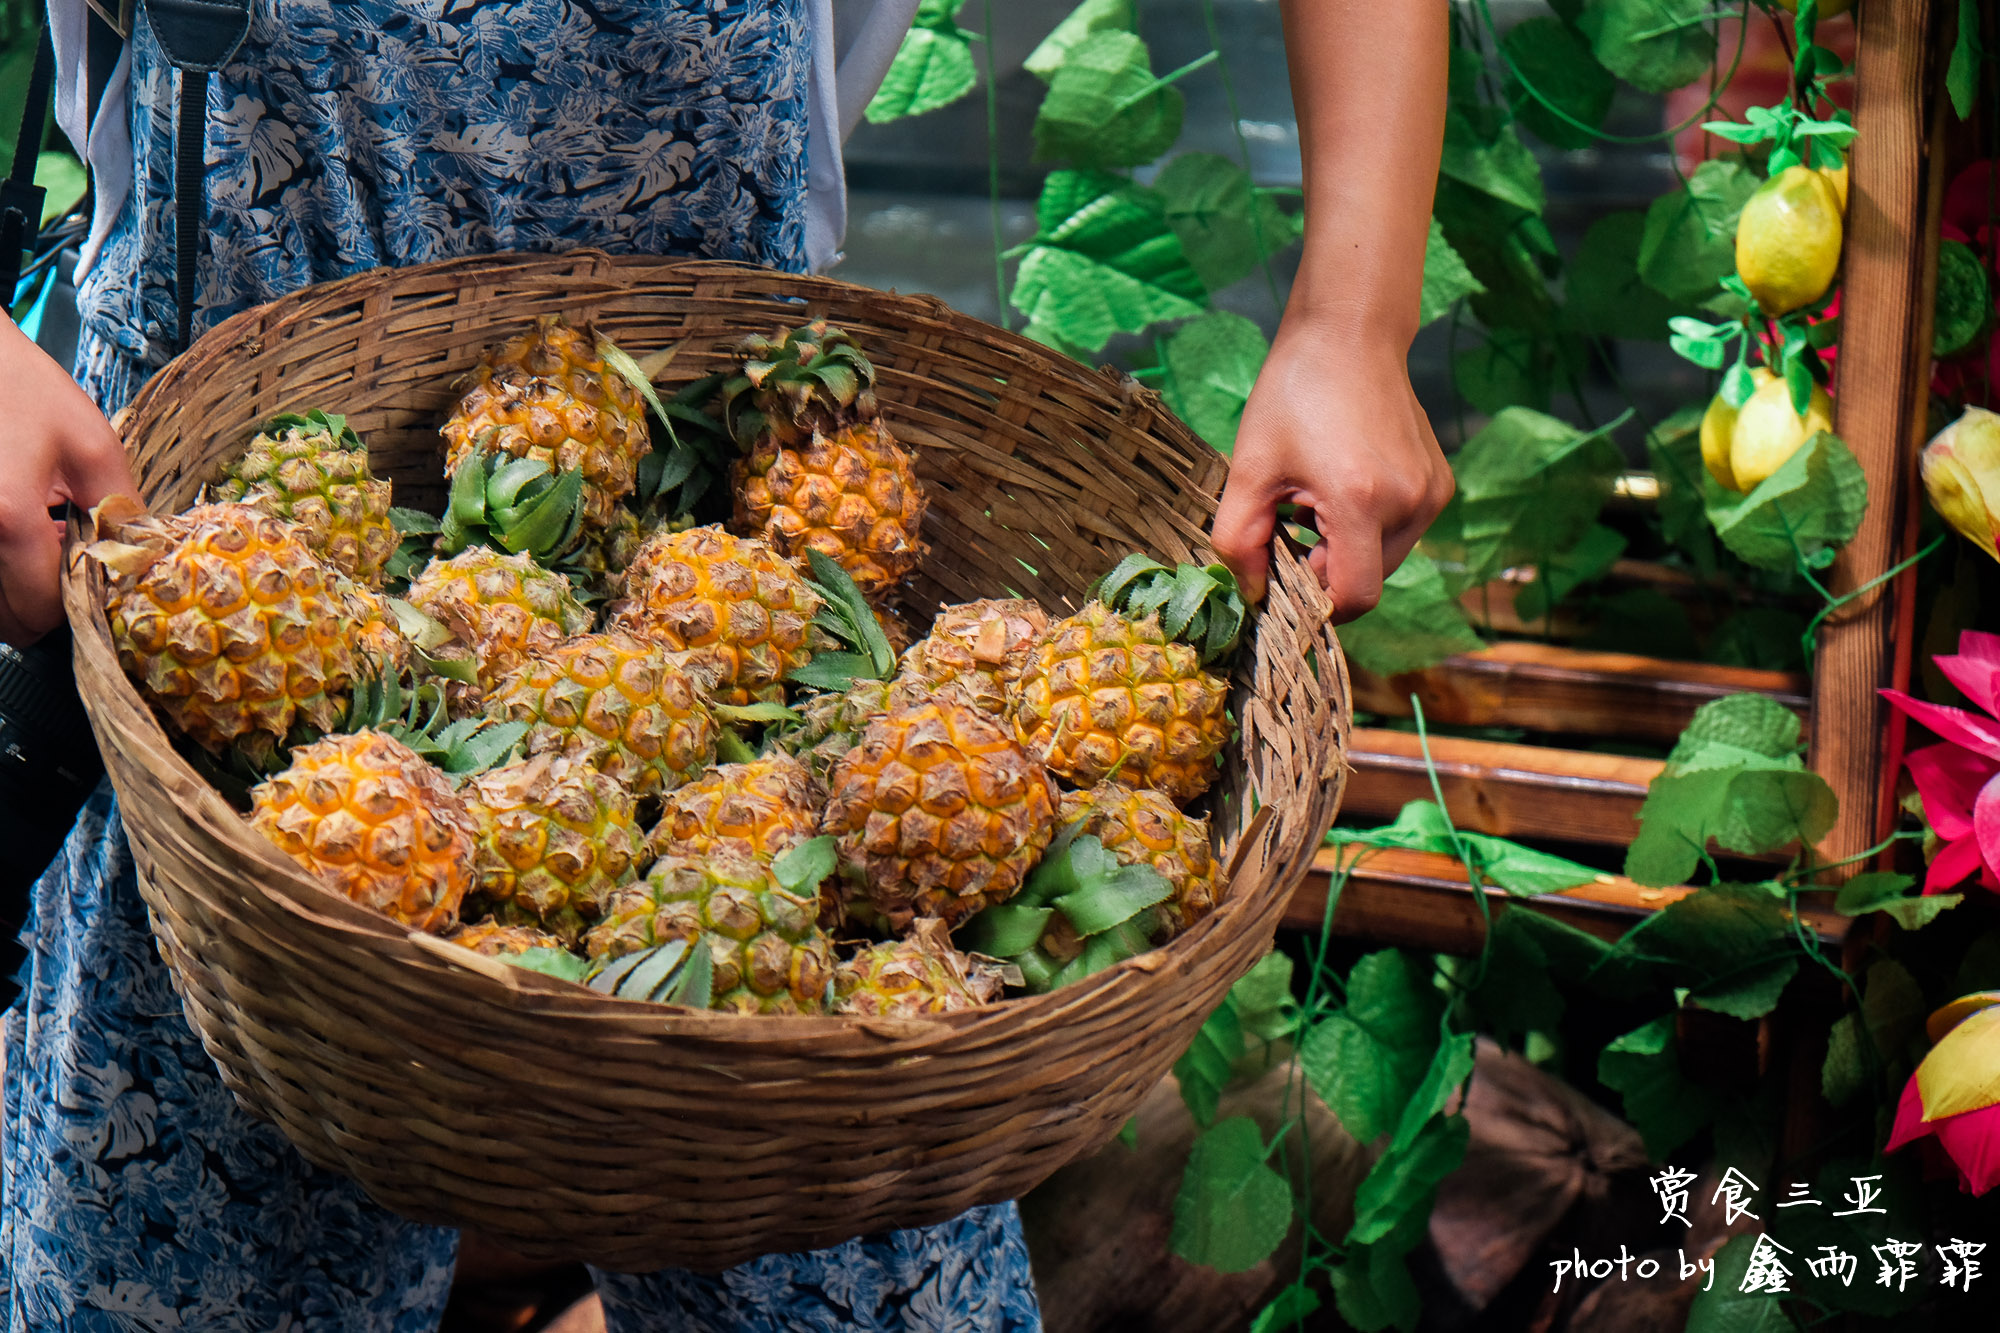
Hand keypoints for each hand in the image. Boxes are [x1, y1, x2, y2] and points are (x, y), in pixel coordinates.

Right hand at [1, 317, 135, 643]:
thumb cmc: (22, 390)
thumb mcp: (92, 446)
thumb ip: (121, 514)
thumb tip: (139, 564)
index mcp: (8, 514)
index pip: (43, 606)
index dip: (77, 606)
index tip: (97, 587)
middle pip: (8, 618)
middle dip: (44, 606)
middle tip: (69, 569)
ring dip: (16, 592)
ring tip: (42, 546)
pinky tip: (17, 537)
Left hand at [1211, 319, 1452, 618]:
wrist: (1350, 335)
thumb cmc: (1294, 395)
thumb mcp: (1249, 469)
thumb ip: (1239, 541)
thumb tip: (1252, 594)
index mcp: (1362, 501)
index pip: (1353, 598)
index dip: (1314, 603)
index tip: (1282, 575)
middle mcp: (1410, 502)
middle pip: (1369, 583)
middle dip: (1325, 572)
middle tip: (1289, 527)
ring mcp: (1432, 494)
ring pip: (1386, 561)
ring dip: (1346, 551)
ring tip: (1314, 504)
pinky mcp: (1440, 484)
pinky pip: (1402, 532)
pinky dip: (1370, 528)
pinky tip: (1342, 488)